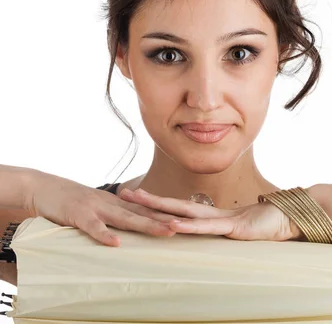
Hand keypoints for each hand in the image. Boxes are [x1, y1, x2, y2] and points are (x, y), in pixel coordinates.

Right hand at [23, 171, 187, 246]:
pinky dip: (105, 234)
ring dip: (146, 225)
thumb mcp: (98, 206)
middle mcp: (111, 203)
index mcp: (118, 202)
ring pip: (125, 217)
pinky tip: (116, 243)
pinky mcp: (78, 215)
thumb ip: (116, 214)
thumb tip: (134, 225)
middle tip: (187, 226)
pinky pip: (93, 226)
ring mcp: (96, 207)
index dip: (167, 214)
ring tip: (166, 232)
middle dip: (165, 219)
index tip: (187, 220)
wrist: (43, 188)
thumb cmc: (72, 200)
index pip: (147, 208)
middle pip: (143, 212)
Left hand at [119, 188, 303, 240]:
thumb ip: (227, 230)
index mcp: (212, 216)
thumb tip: (217, 234)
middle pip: (174, 205)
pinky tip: (171, 224)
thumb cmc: (267, 224)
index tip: (139, 199)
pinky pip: (204, 227)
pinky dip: (187, 226)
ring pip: (184, 211)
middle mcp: (211, 214)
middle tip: (126, 193)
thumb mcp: (241, 229)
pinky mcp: (230, 227)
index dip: (159, 204)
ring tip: (138, 202)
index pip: (180, 208)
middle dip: (149, 200)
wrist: (288, 217)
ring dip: (159, 207)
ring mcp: (219, 219)